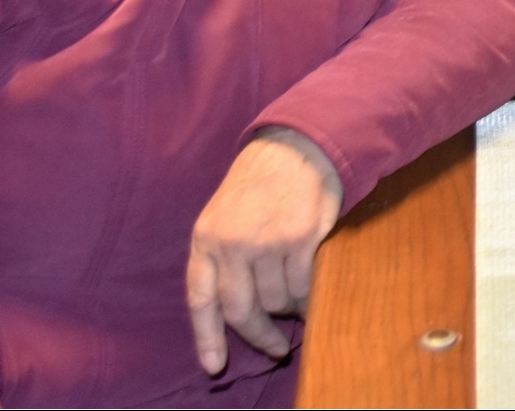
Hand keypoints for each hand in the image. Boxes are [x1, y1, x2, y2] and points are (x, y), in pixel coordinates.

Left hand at [186, 127, 343, 374]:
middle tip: (274, 348)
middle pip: (241, 311)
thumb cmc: (260, 183)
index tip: (214, 366)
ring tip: (297, 301)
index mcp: (207, 238)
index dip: (207, 337)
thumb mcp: (223, 214)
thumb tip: (232, 311)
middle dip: (259, 336)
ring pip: (277, 301)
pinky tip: (313, 293)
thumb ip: (221, 255)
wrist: (297, 148)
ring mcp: (268, 242)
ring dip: (289, 309)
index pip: (201, 299)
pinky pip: (305, 287)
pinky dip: (310, 298)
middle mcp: (233, 243)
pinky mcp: (302, 239)